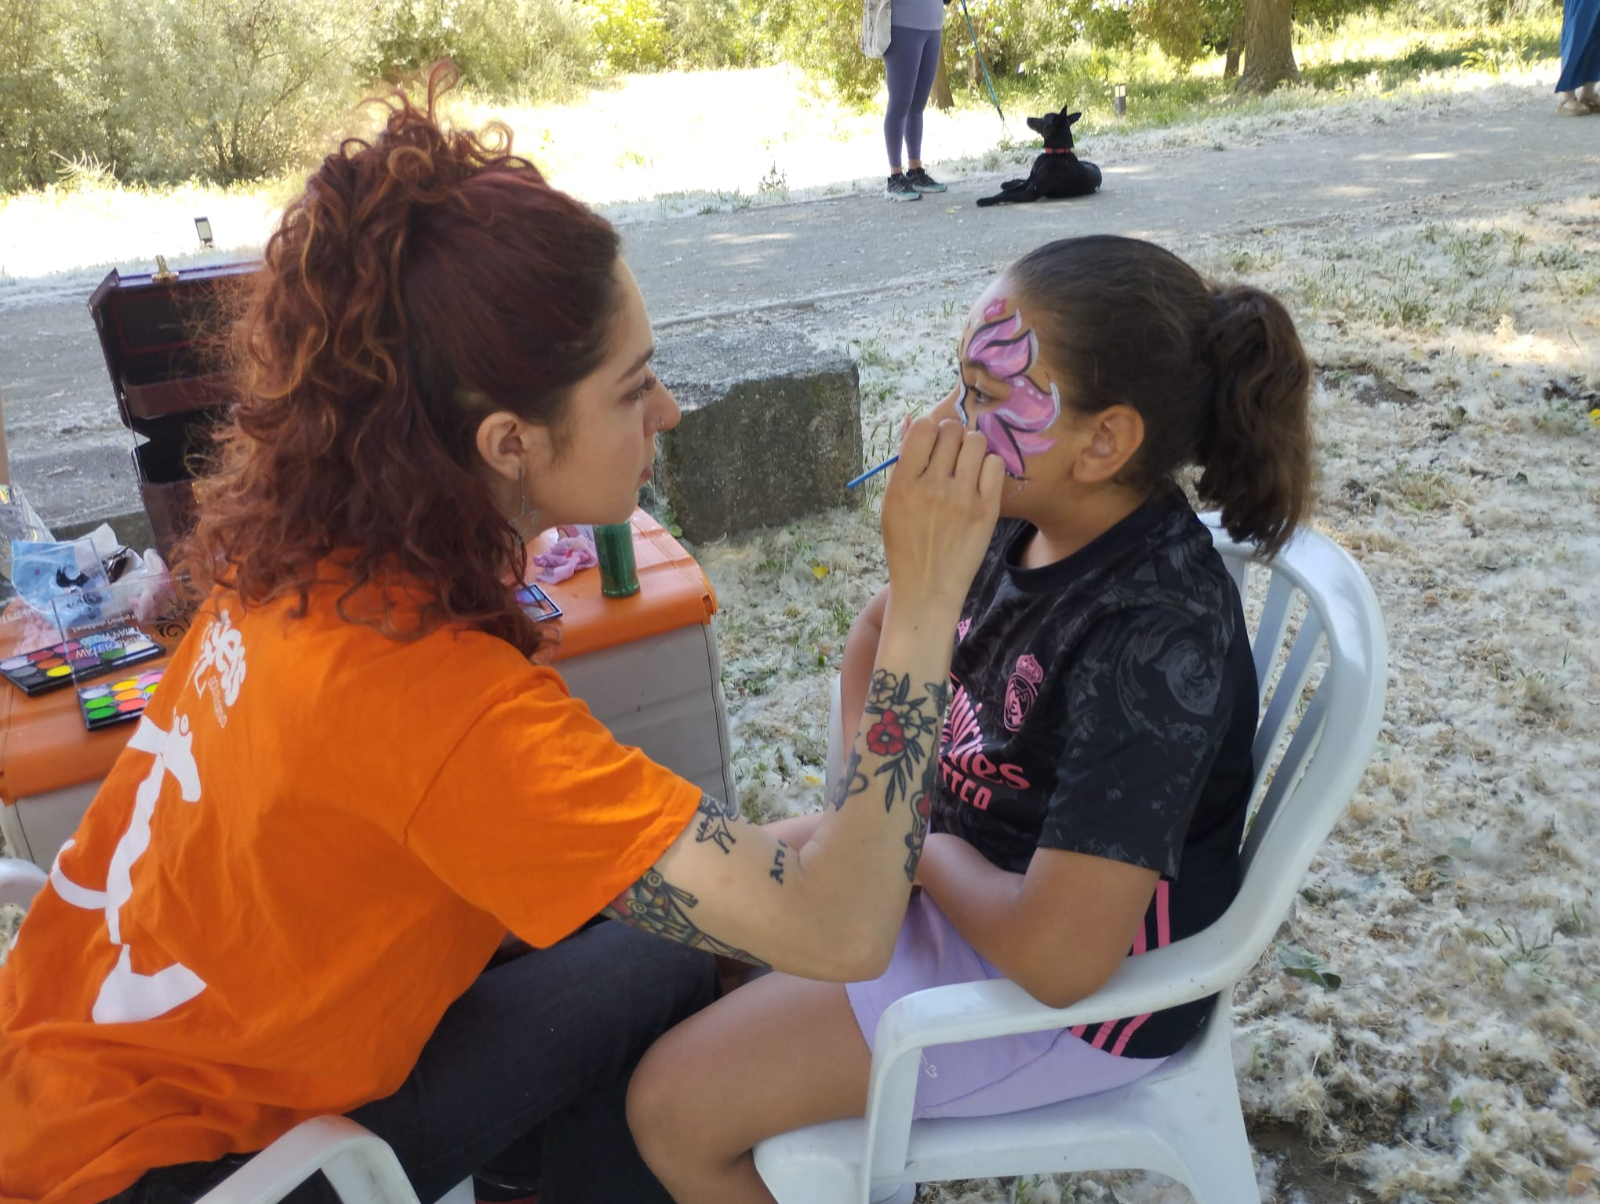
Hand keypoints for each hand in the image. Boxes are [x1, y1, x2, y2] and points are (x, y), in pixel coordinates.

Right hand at [880, 417, 1003, 620]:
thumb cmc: (905, 544)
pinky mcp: (986, 510)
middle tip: (951, 453)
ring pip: (976, 442)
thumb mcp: (891, 503)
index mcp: (903, 483)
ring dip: (971, 447)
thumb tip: (913, 420)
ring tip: (967, 465)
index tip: (932, 442)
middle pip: (952, 430)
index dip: (930, 429)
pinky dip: (989, 467)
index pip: (924, 428)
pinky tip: (980, 481)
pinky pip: (996, 465)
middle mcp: (932, 487)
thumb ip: (902, 462)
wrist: (927, 588)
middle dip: (952, 436)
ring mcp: (961, 499)